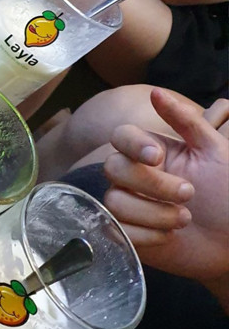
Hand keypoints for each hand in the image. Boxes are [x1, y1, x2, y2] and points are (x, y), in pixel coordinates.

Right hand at [104, 88, 228, 290]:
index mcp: (153, 153)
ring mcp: (129, 205)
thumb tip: (155, 91)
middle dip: (153, 184)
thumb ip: (187, 121)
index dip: (132, 144)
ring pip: (115, 202)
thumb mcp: (216, 152)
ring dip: (154, 213)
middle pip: (113, 168)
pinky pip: (119, 230)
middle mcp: (135, 176)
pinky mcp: (128, 234)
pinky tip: (170, 237)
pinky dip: (148, 235)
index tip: (157, 156)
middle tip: (189, 194)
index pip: (120, 136)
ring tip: (184, 219)